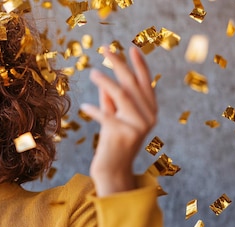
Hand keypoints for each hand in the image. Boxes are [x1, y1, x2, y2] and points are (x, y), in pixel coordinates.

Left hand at [81, 46, 156, 196]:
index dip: (140, 65)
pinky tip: (85, 107)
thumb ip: (110, 99)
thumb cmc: (112, 142)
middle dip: (119, 64)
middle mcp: (148, 117)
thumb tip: (103, 79)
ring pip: (121, 95)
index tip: (132, 47)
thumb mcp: (113, 116)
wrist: (113, 171)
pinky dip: (95, 111)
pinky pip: (107, 116)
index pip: (146, 83)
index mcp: (150, 111)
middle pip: (132, 84)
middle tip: (106, 49)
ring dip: (106, 82)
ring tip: (93, 73)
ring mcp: (138, 126)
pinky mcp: (125, 135)